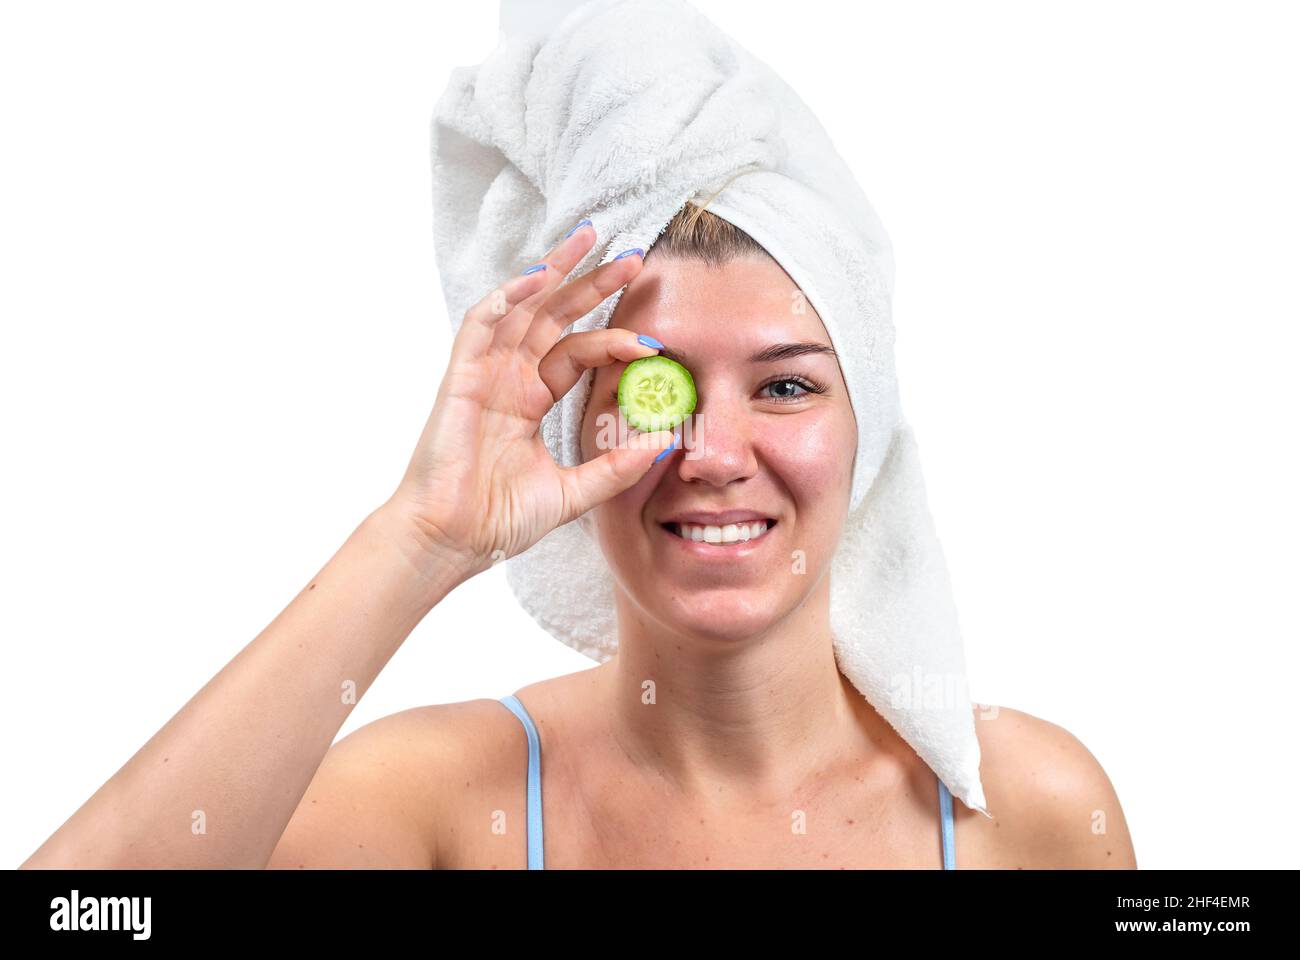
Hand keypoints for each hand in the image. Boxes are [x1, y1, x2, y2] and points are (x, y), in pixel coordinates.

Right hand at [384, 225, 674, 580]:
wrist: (451, 542)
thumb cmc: (497, 521)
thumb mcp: (573, 492)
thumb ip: (617, 466)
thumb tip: (667, 440)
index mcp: (529, 401)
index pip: (576, 352)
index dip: (614, 340)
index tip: (655, 343)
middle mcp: (508, 380)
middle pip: (554, 317)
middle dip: (591, 283)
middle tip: (633, 255)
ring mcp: (483, 375)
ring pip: (521, 307)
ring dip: (553, 271)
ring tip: (588, 237)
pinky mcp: (460, 379)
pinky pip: (480, 326)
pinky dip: (506, 298)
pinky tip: (537, 277)